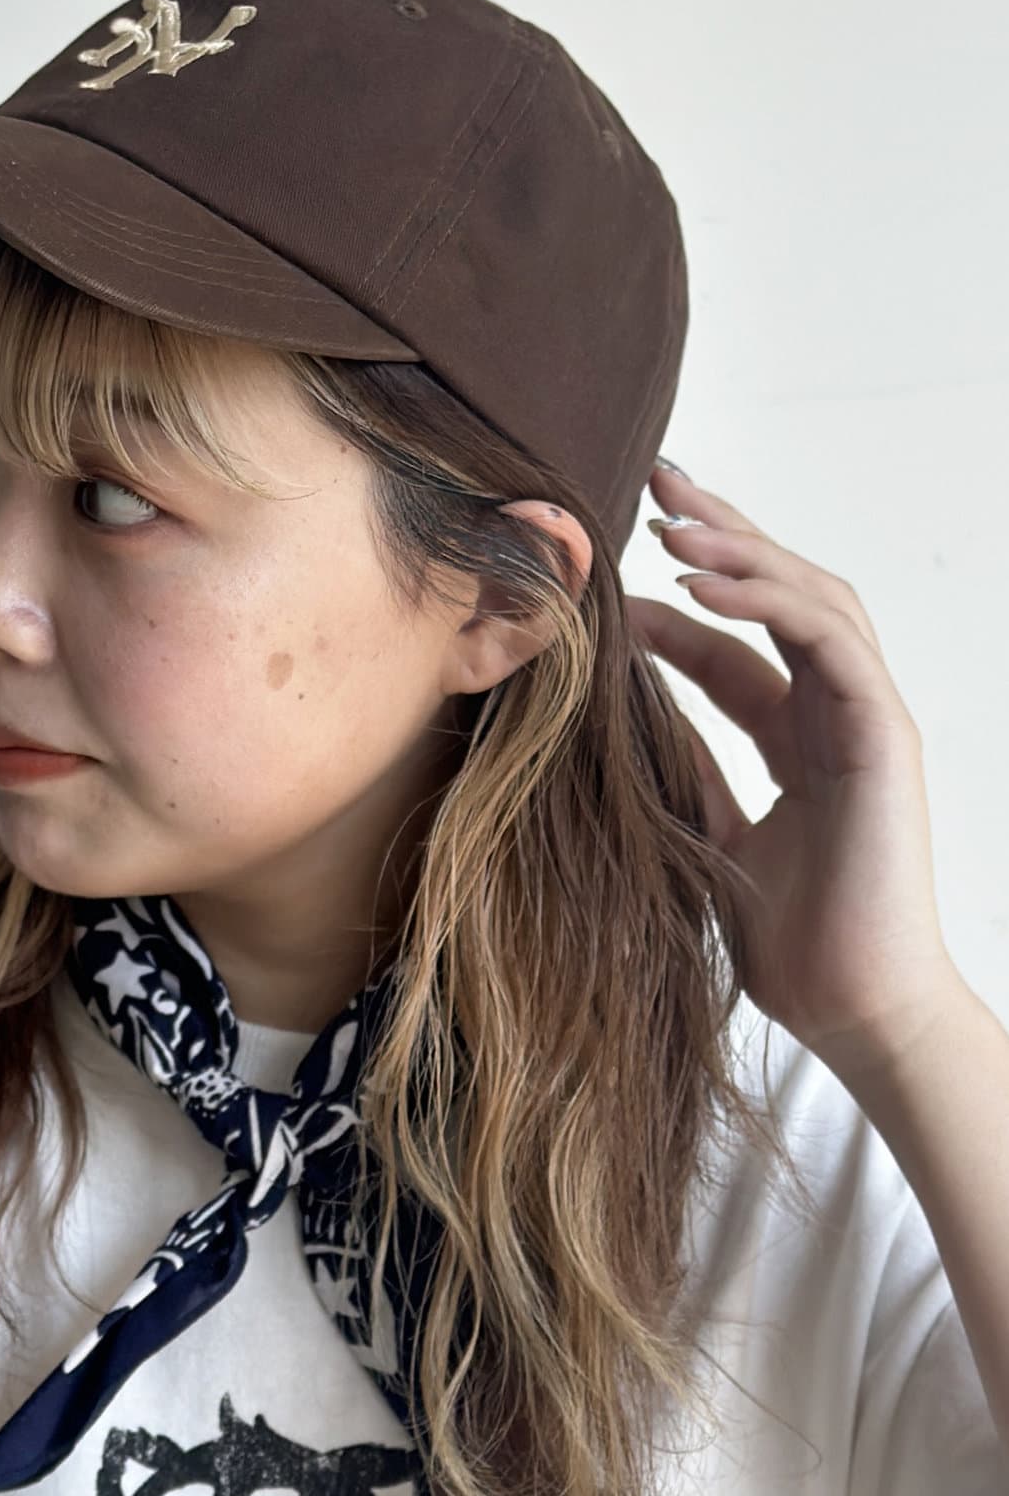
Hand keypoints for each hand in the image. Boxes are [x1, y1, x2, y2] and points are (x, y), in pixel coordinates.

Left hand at [625, 464, 964, 1079]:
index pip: (734, 644)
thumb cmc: (792, 942)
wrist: (853, 1014)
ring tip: (671, 518)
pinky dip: (768, 602)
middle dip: (721, 534)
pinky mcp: (884, 735)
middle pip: (780, 596)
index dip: (679, 600)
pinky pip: (828, 642)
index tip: (612, 568)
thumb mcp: (710, 839)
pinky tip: (705, 582)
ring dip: (741, 552)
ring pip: (811, 599)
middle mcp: (835, 713)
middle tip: (656, 481)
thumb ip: (684, 772)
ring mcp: (865, 719)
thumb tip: (621, 719)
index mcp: (798, 737)